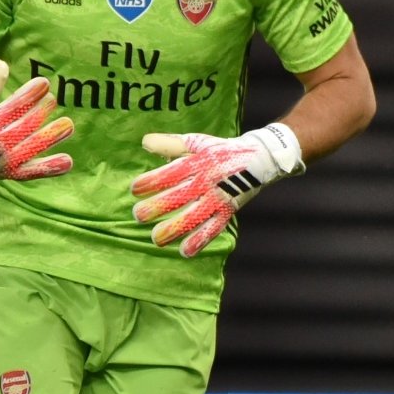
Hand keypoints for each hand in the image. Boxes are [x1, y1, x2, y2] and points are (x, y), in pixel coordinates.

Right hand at [0, 60, 73, 180]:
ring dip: (51, 137)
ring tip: (68, 125)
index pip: (11, 109)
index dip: (29, 95)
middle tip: (53, 99)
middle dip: (41, 112)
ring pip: (32, 149)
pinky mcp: (11, 173)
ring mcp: (5, 162)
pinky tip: (67, 161)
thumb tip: (3, 64)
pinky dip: (49, 168)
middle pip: (24, 127)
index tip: (44, 83)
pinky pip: (32, 172)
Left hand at [130, 123, 303, 257]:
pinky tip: (184, 252)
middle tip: (138, 215)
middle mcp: (207, 181)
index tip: (134, 189)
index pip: (171, 173)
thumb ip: (170, 144)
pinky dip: (200, 241)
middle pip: (179, 196)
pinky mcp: (227, 211)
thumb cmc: (219, 150)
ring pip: (195, 216)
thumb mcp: (196, 142)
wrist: (258, 159)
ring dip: (175, 228)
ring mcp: (218, 198)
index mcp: (198, 162)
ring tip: (156, 239)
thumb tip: (144, 142)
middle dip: (157, 207)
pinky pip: (213, 228)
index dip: (152, 181)